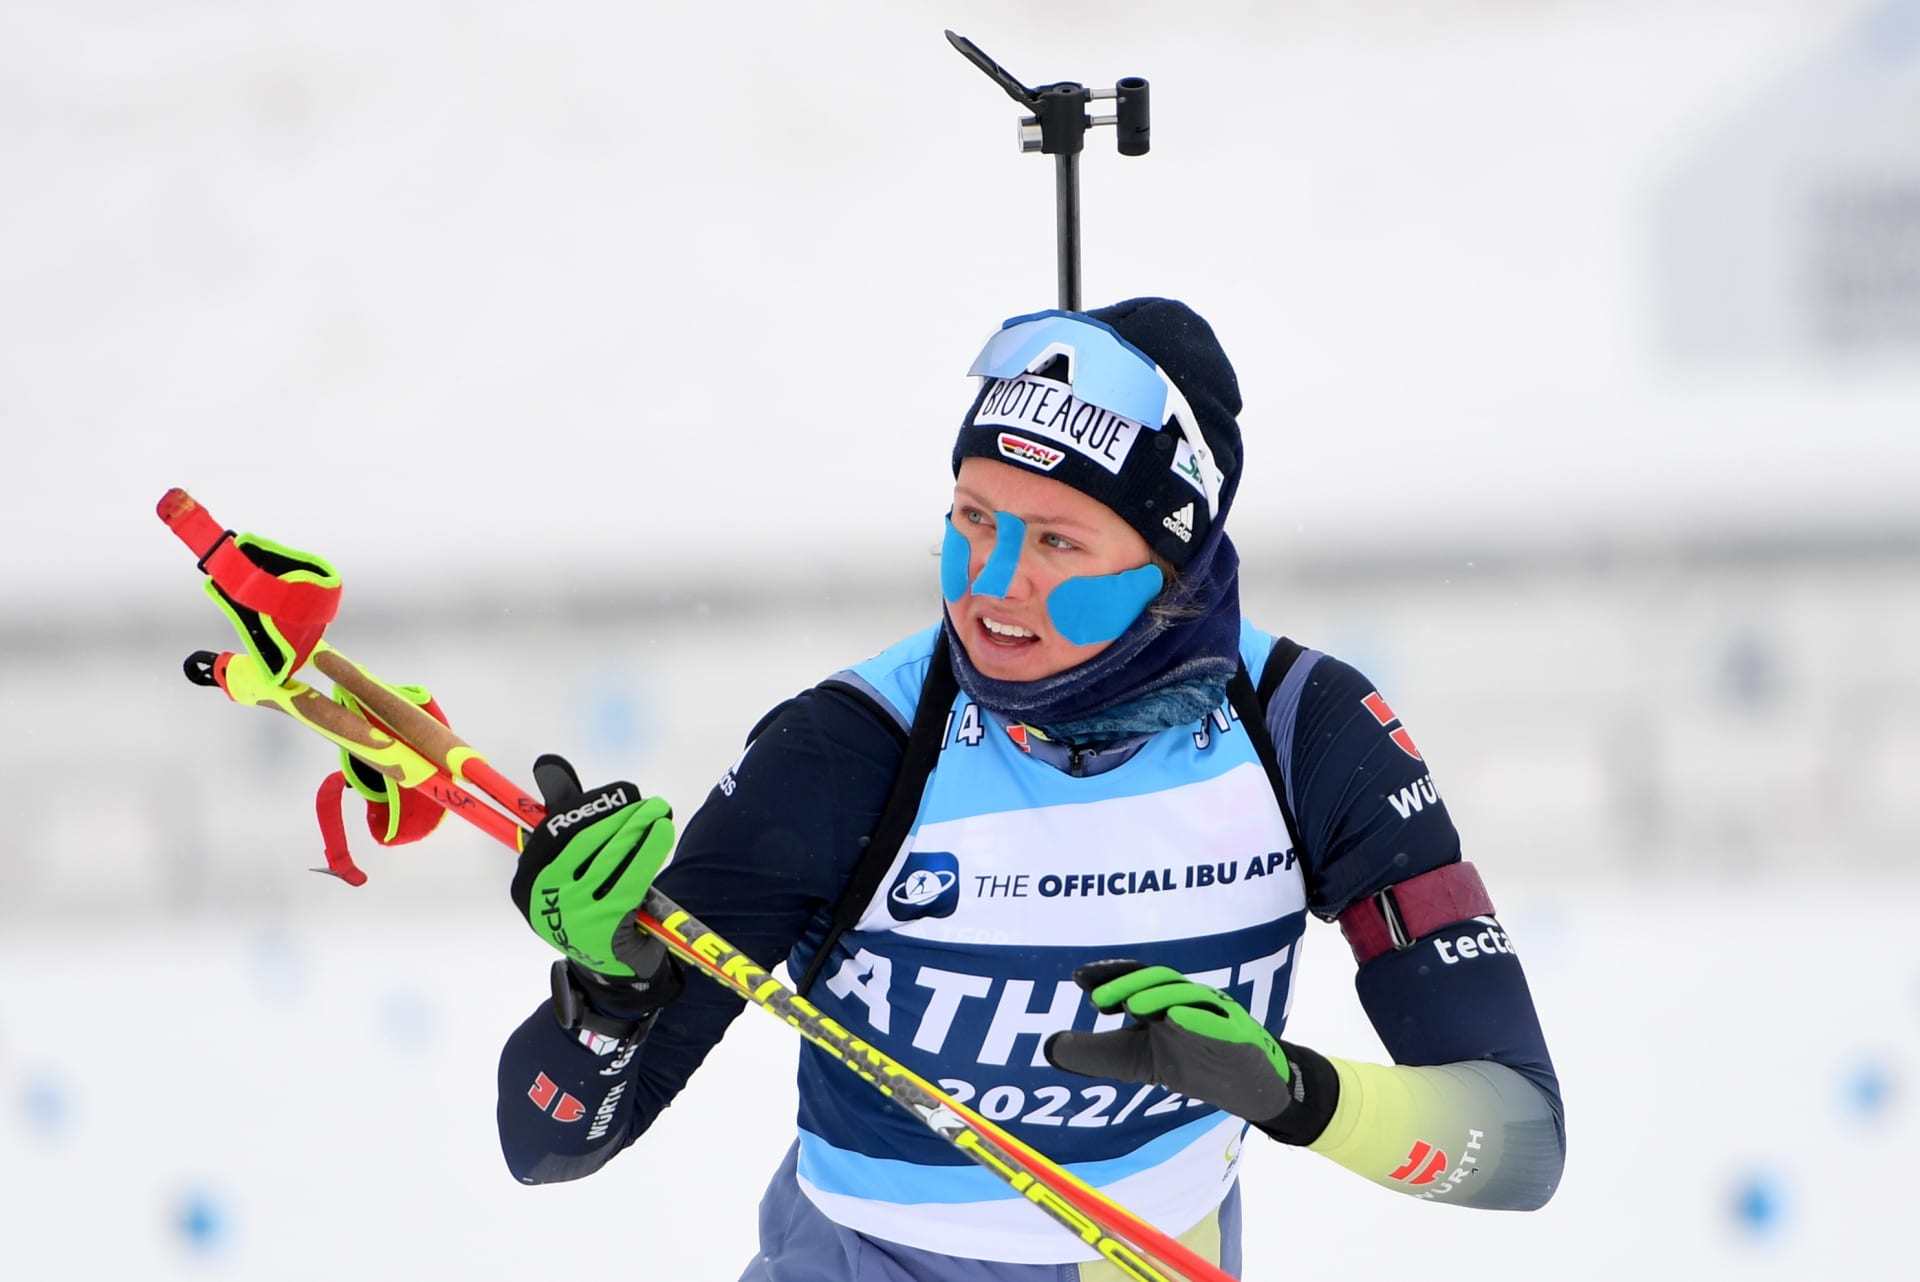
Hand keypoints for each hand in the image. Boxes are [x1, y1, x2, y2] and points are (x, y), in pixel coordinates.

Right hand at [510, 755, 680, 1023]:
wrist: (615, 970)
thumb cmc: (596, 906)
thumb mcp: (577, 865)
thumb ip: (565, 816)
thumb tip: (547, 763)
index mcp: (528, 879)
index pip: (554, 829)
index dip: (588, 804)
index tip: (621, 793)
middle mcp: (541, 896)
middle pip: (581, 839)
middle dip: (618, 813)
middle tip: (649, 802)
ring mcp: (569, 913)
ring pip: (606, 855)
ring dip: (637, 826)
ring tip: (659, 812)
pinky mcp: (599, 926)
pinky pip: (627, 878)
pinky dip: (648, 851)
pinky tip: (662, 833)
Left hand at [1044, 960, 1302, 1125]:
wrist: (1248, 1088)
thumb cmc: (1193, 1064)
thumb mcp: (1136, 1061)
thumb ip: (1098, 1053)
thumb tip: (1050, 1047)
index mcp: (1164, 1001)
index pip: (1136, 980)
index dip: (1109, 975)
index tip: (1077, 978)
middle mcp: (1190, 1000)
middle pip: (1159, 980)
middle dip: (1128, 983)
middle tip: (1098, 998)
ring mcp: (1216, 1015)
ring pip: (1188, 995)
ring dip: (1159, 996)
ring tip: (1133, 1005)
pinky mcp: (1238, 1036)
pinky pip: (1219, 1024)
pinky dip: (1200, 1018)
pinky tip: (1177, 1017)